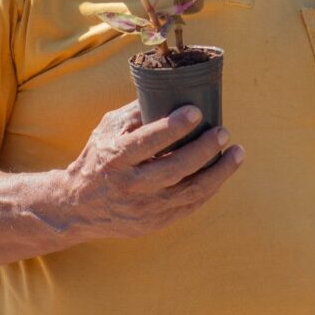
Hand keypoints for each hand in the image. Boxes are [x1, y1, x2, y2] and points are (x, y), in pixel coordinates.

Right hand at [62, 101, 243, 237]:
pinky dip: (210, 188)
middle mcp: (130, 186)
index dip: (174, 127)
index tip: (196, 112)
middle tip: (223, 132)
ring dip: (219, 172)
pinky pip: (189, 206)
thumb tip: (171, 91)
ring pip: (190, 191)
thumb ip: (137, 113)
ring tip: (237, 153)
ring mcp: (144, 208)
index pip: (148, 142)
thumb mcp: (107, 130)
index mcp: (115, 158)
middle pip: (175, 168)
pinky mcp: (154, 223)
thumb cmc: (97, 159)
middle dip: (204, 149)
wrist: (77, 207)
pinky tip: (222, 172)